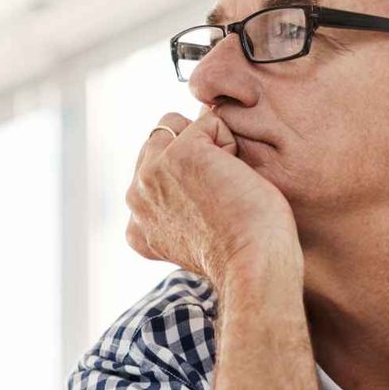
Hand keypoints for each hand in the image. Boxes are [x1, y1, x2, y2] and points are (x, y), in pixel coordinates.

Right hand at [125, 109, 299, 287]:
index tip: (211, 209)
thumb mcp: (196, 234)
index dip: (188, 176)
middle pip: (160, 142)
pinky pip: (209, 123)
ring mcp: (152, 173)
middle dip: (194, 154)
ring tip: (227, 184)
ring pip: (177, 125)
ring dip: (210, 145)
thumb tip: (192, 134)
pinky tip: (236, 177)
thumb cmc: (243, 253)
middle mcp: (135, 198)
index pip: (153, 172)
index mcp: (136, 226)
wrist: (253, 266)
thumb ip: (178, 202)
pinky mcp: (179, 154)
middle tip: (222, 196)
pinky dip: (231, 143)